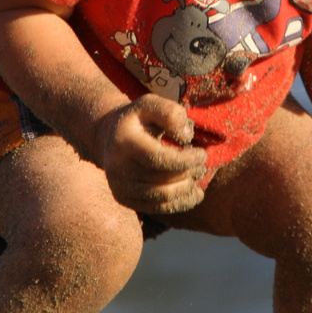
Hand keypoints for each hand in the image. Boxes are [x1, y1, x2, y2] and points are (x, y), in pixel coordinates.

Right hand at [93, 95, 208, 214]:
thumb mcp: (150, 104)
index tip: (202, 154)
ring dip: (187, 189)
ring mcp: (119, 186)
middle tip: (202, 165)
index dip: (186, 160)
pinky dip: (180, 203)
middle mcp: (117, 168)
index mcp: (124, 142)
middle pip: (162, 180)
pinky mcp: (124, 199)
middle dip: (189, 174)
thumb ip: (170, 112)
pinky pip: (157, 208)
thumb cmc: (137, 119)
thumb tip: (186, 137)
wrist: (109, 136)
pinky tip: (195, 193)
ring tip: (198, 176)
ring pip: (162, 197)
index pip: (160, 159)